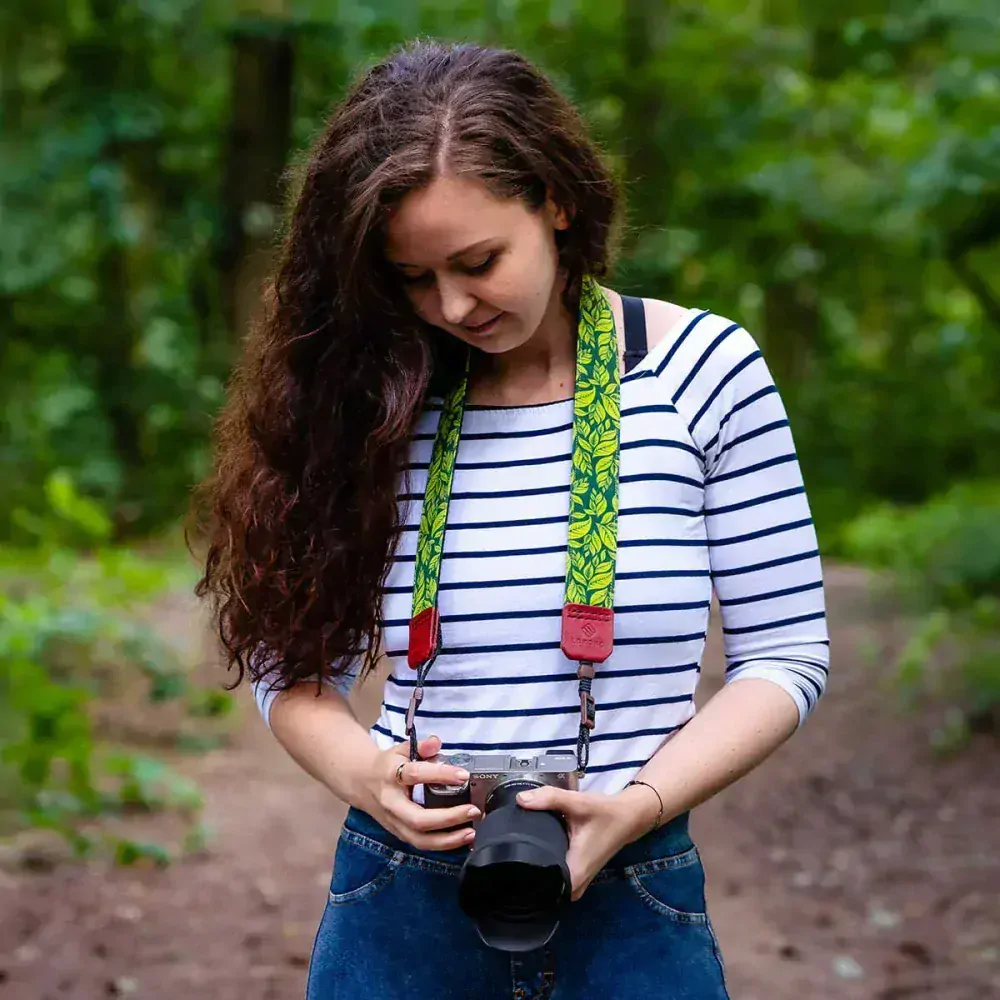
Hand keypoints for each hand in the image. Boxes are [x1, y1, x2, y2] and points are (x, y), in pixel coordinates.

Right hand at [360, 735, 481, 850]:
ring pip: (420, 840)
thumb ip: (420, 746)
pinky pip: (421, 845)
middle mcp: (392, 803)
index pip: (416, 775)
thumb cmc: (387, 765)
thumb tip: (436, 742)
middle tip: (473, 811)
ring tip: (471, 832)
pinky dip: (443, 846)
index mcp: (391, 776)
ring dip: (448, 840)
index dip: (440, 774)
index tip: (463, 775)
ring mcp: (394, 822)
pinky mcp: (399, 834)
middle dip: (448, 818)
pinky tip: (462, 840)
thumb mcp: (400, 749)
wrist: (361, 782)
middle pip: (418, 819)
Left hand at [516, 783, 660, 899]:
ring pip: (546, 882)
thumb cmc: (605, 813)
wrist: (627, 817)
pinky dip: (544, 864)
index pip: (539, 888)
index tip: (504, 863)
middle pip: (539, 886)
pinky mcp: (575, 876)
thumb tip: (521, 799)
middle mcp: (573, 886)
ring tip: (516, 850)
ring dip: (534, 867)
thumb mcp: (578, 802)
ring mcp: (575, 884)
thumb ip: (550, 799)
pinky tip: (534, 850)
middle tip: (507, 851)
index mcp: (573, 875)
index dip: (520, 876)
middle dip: (522, 870)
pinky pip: (553, 877)